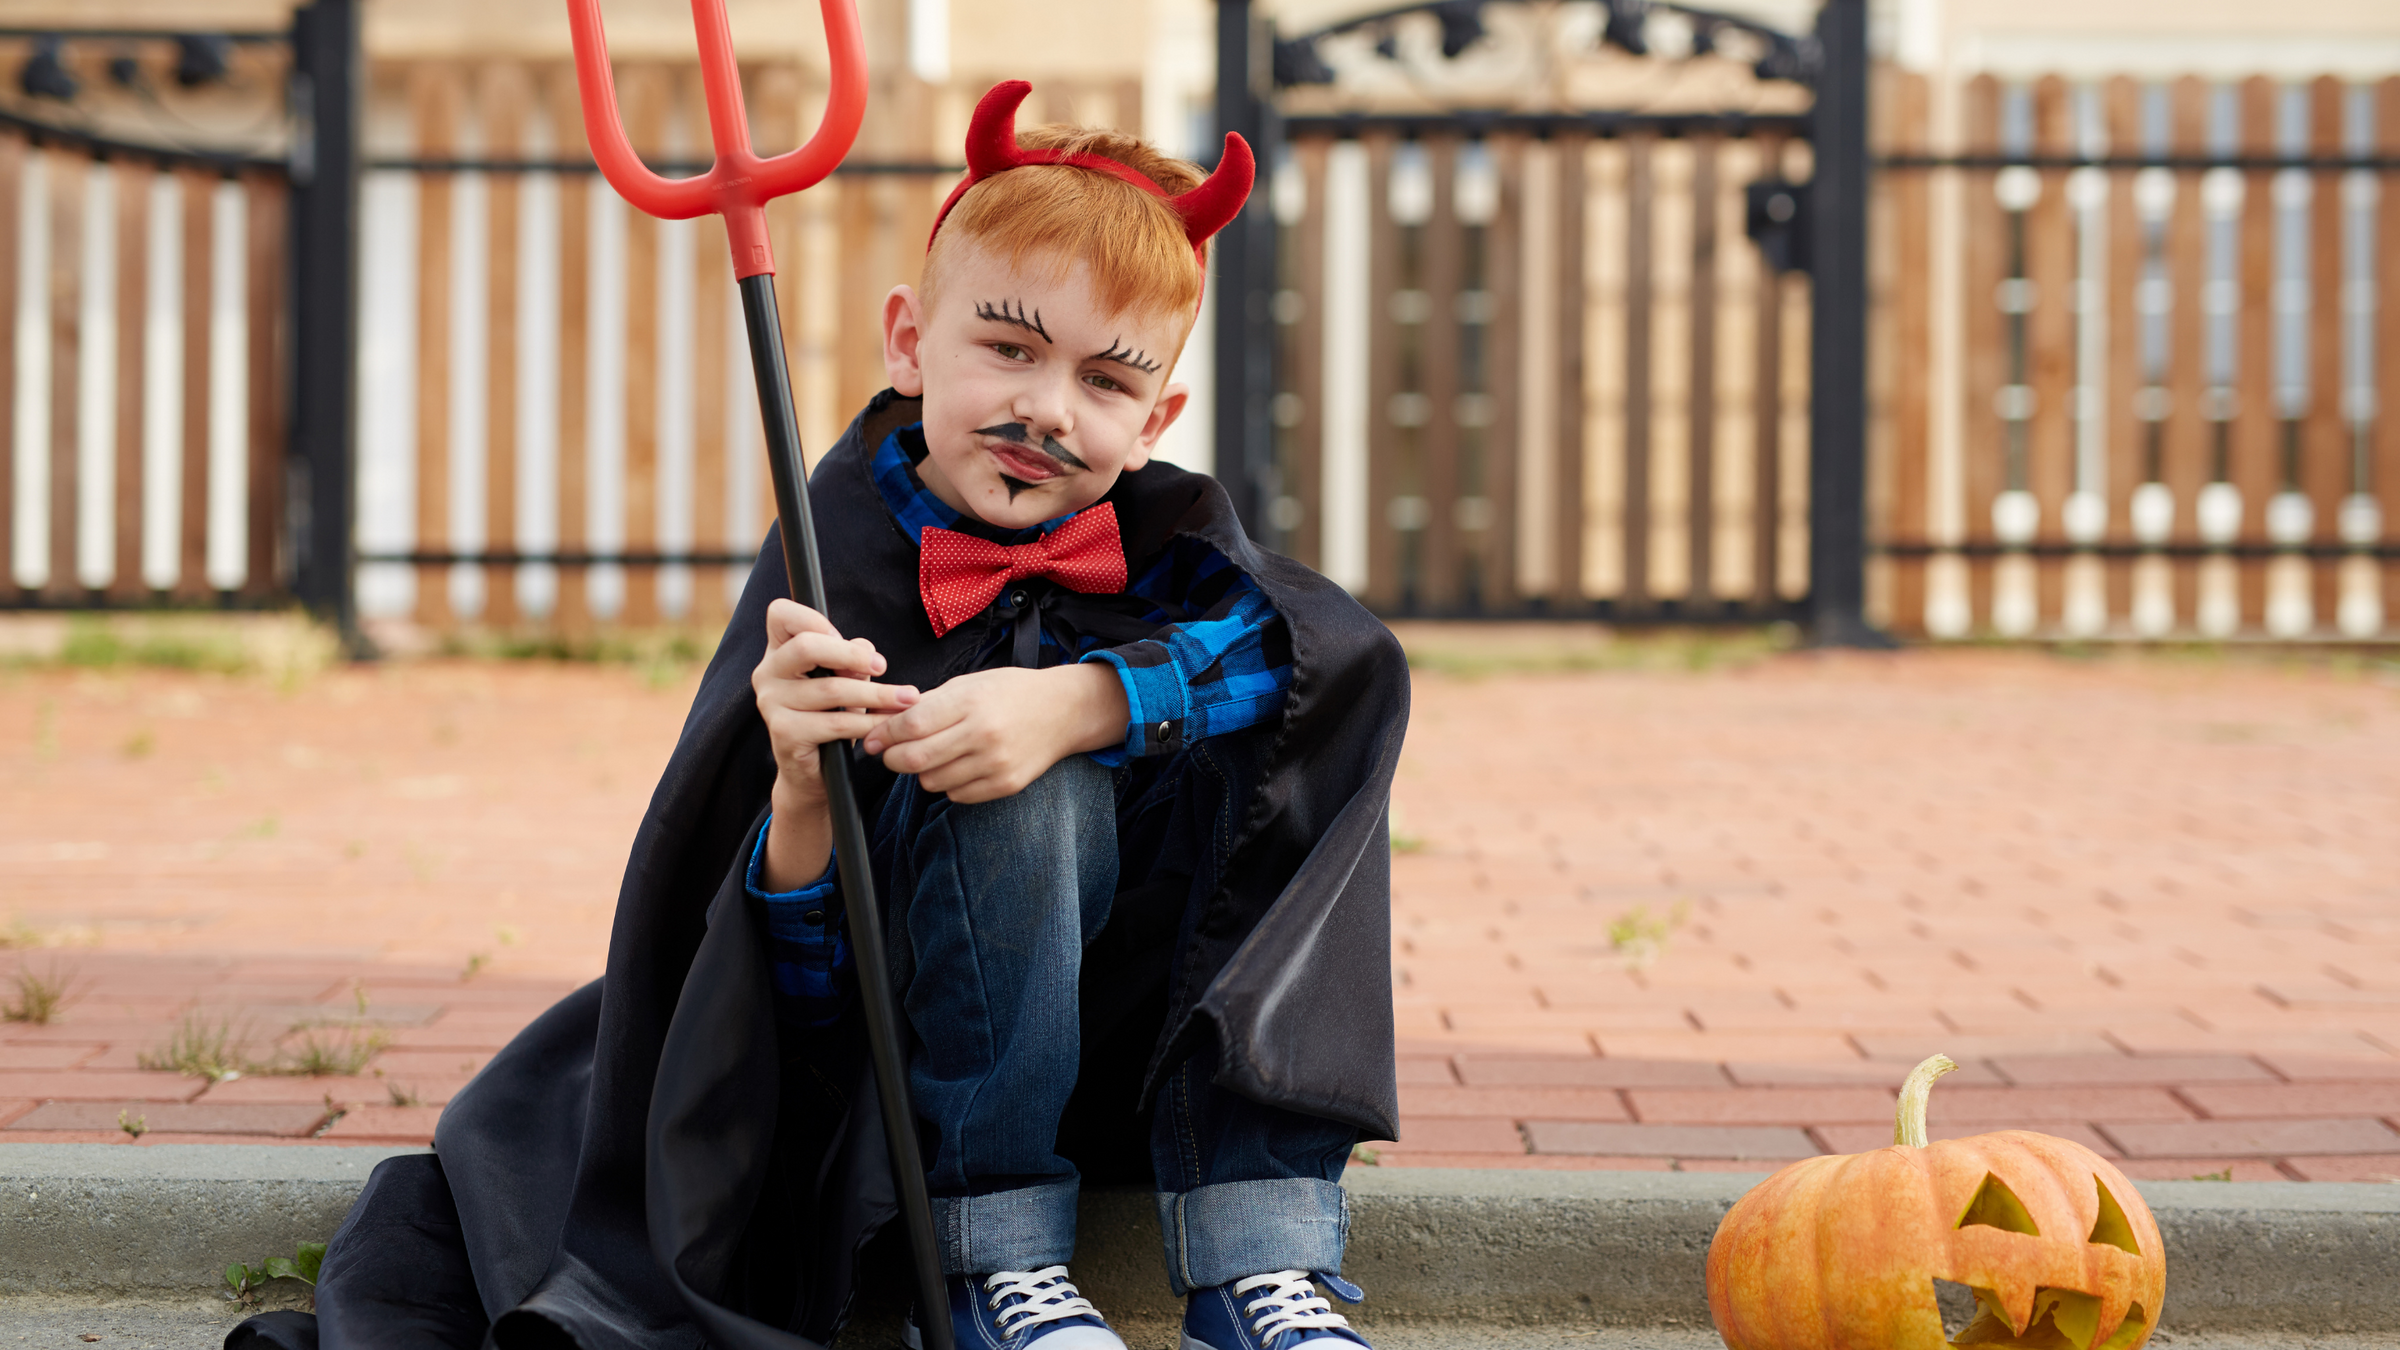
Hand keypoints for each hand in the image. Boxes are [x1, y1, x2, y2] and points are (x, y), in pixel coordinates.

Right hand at [752, 598, 919, 889]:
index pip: (781, 615)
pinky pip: (835, 723)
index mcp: (778, 651)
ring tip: (907, 699)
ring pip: (831, 690)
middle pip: (805, 647)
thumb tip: (867, 651)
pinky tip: (889, 724)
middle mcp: (767, 674)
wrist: (813, 771)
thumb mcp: (844, 679)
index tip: (845, 637)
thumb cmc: (830, 714)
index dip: (814, 618)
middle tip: (883, 667)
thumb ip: (852, 658)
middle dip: (851, 655)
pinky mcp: (784, 733)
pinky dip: (868, 723)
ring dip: (876, 695)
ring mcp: (771, 704)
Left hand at [862, 663, 1127, 802]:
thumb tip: (885, 723)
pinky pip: (956, 795)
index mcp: (970, 701)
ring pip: (932, 781)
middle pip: (915, 759)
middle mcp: (982, 733)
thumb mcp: (969, 684)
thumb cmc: (1011, 693)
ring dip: (922, 771)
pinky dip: (948, 784)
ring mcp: (995, 762)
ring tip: (935, 755)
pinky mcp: (1005, 784)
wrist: (1062, 711)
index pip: (911, 725)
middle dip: (892, 759)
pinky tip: (959, 766)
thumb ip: (928, 704)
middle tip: (890, 753)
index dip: (883, 735)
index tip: (871, 739)